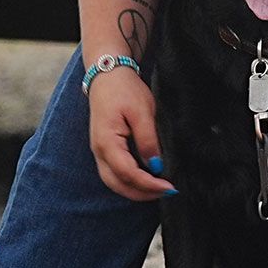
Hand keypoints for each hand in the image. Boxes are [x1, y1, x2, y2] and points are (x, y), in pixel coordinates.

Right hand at [87, 69, 175, 200]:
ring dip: (134, 190)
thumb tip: (155, 165)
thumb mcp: (142, 111)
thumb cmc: (124, 89)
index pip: (128, 173)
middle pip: (117, 184)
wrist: (107, 74)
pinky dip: (128, 181)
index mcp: (107, 142)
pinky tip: (144, 180)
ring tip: (157, 190)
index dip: (149, 184)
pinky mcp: (103, 148)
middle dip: (142, 193)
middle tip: (166, 192)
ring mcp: (98, 150)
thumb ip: (148, 140)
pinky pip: (113, 172)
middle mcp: (98, 150)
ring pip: (113, 181)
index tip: (169, 186)